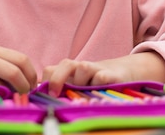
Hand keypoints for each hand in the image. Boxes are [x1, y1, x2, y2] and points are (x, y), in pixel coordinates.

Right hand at [0, 45, 37, 92]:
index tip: (32, 87)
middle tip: (25, 96)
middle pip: (15, 72)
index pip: (22, 60)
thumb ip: (12, 66)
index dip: (31, 76)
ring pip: (3, 87)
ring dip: (11, 96)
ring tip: (9, 98)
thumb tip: (36, 83)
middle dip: (24, 87)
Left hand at [42, 52, 164, 96]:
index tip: (43, 95)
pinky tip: (100, 88)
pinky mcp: (112, 75)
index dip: (46, 80)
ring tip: (85, 92)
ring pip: (83, 68)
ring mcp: (97, 70)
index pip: (51, 70)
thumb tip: (42, 99)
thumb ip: (62, 90)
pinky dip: (99, 81)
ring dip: (81, 80)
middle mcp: (82, 68)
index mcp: (70, 71)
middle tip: (55, 94)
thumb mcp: (77, 86)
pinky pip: (102, 76)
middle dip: (57, 79)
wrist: (123, 73)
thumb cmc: (95, 82)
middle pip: (66, 65)